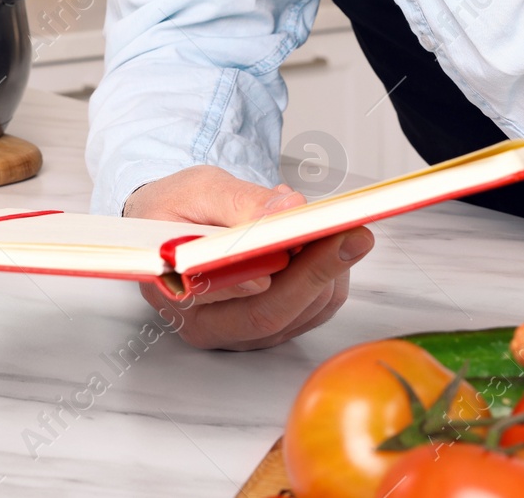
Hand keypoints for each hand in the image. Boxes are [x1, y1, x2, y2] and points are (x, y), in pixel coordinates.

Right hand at [124, 166, 374, 350]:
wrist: (172, 225)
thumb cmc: (175, 209)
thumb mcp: (197, 190)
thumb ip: (239, 202)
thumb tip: (287, 210)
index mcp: (174, 292)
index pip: (216, 295)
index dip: (258, 276)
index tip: (292, 249)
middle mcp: (207, 324)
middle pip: (268, 314)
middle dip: (316, 272)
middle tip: (351, 234)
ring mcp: (241, 332)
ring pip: (300, 314)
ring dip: (329, 270)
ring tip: (336, 226)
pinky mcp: (272, 328)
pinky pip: (314, 310)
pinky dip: (330, 274)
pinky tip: (324, 241)